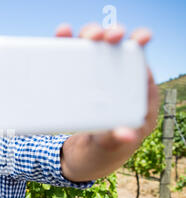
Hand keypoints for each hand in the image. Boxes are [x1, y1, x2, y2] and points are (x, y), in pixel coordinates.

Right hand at [55, 23, 159, 149]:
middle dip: (111, 38)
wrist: (81, 158)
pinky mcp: (78, 83)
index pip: (141, 66)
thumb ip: (114, 140)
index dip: (139, 48)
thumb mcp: (108, 148)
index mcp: (136, 98)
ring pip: (96, 51)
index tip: (135, 40)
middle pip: (117, 52)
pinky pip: (74, 61)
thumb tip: (126, 134)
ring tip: (74, 34)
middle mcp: (118, 84)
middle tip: (101, 37)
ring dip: (87, 38)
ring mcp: (97, 82)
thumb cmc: (102, 152)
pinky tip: (60, 38)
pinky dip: (66, 48)